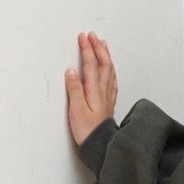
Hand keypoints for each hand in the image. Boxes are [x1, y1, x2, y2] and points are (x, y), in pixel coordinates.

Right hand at [66, 31, 118, 145]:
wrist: (102, 147)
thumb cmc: (88, 132)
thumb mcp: (76, 111)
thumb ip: (74, 90)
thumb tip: (71, 72)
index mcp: (94, 91)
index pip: (91, 64)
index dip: (87, 49)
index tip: (83, 37)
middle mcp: (103, 92)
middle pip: (104, 64)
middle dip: (98, 48)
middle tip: (92, 36)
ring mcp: (108, 97)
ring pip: (110, 71)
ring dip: (106, 56)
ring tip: (102, 45)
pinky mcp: (108, 104)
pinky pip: (112, 80)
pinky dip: (110, 70)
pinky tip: (110, 69)